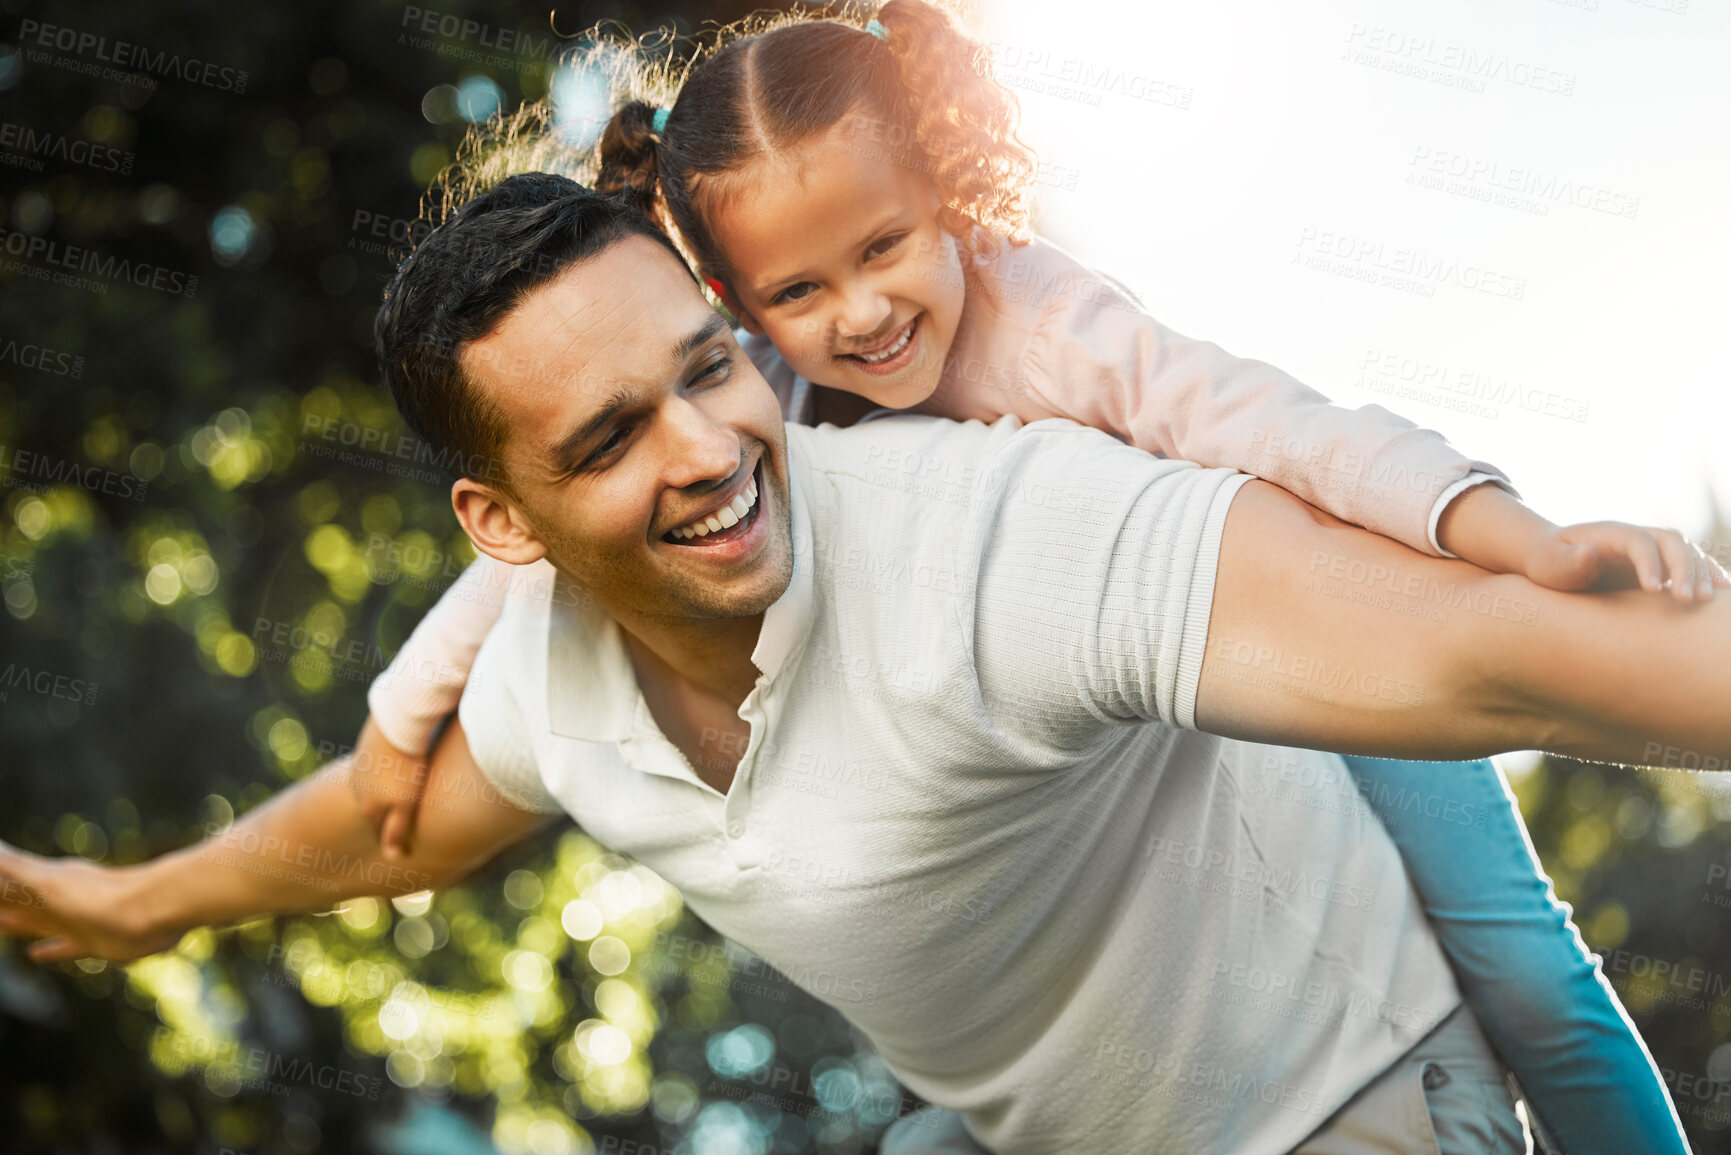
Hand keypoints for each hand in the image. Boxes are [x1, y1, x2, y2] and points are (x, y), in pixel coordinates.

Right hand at [0, 843, 183, 962]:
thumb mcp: (46, 882)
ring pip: (39, 922)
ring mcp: (78, 921)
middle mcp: (60, 900)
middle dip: (0, 902)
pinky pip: (66, 947)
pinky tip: (36, 955)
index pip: (6, 882)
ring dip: (18, 923)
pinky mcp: (96, 943)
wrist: (155, 910)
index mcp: (45, 883)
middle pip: (20, 901)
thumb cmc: (100, 895)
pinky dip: (51, 950)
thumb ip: (12, 866)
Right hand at [346, 719, 431, 861]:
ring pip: (374, 784)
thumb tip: (394, 858)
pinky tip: (400, 763)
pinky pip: (377, 764)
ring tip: (404, 787)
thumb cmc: (406, 766)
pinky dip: (387, 768)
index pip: (381, 828)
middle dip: (387, 811)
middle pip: (375, 807)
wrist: (397, 724)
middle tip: (406, 809)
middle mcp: (358, 788)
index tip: (408, 834)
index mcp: (367, 805)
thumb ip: (397, 830)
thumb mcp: (404, 802)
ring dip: (386, 788)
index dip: (395, 832)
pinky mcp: (367, 746)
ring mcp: (360, 766)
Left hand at [1524, 522, 1729, 602]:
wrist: (1554, 558)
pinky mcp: (1660, 564)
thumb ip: (1567, 561)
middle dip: (1685, 568)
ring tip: (1706, 601)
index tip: (1654, 591)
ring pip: (1687, 551)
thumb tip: (1589, 552)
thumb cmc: (1549, 564)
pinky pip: (1692, 563)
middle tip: (1687, 601)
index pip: (1639, 541)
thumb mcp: (1549, 564)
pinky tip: (1721, 595)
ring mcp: (1652, 548)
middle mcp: (1636, 536)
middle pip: (1672, 541)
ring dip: (1701, 573)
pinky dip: (1708, 575)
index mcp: (1611, 533)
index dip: (1651, 563)